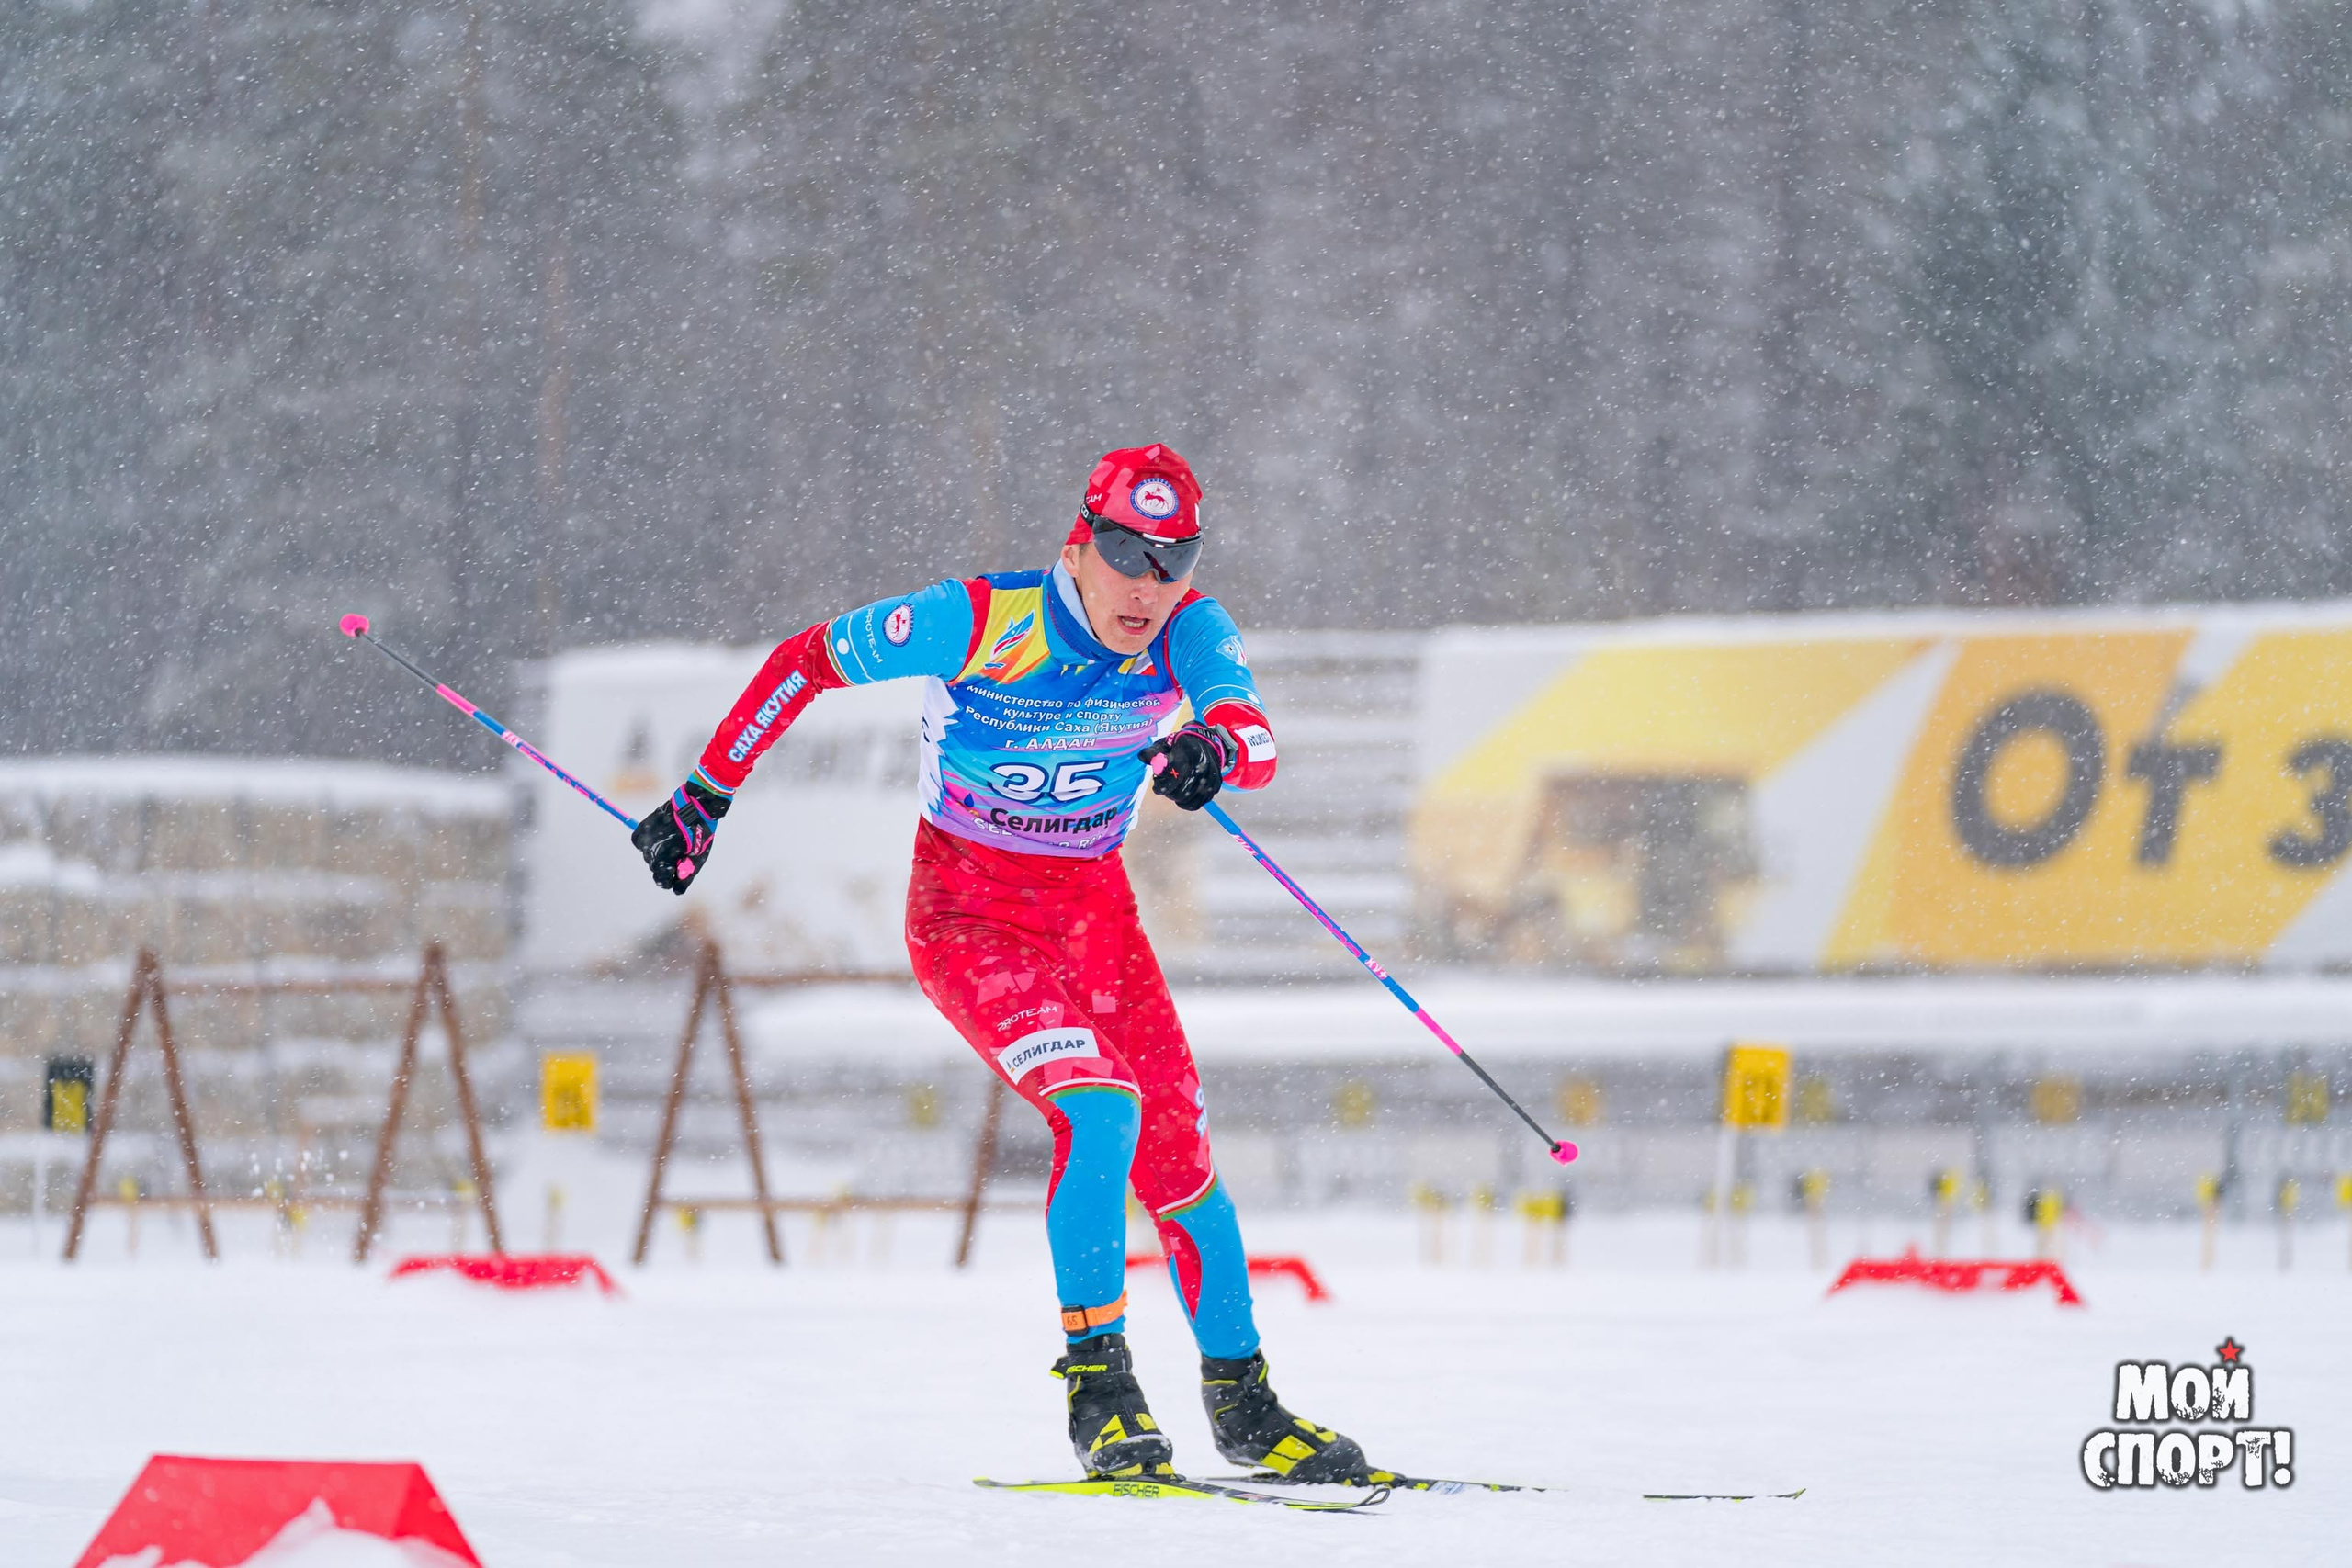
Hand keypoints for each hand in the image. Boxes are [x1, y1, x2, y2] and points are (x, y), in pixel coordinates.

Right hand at [633, 778, 729, 893]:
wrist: (695, 805)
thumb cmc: (699, 833)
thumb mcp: (697, 859)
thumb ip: (686, 877)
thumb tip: (676, 890)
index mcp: (663, 858)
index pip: (660, 880)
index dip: (669, 881)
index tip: (675, 876)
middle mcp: (649, 848)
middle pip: (653, 867)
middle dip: (665, 866)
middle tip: (679, 856)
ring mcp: (645, 836)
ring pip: (646, 854)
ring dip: (657, 853)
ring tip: (673, 843)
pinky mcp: (644, 825)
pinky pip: (639, 841)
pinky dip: (648, 843)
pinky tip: (660, 839)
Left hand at [1139, 724, 1231, 810]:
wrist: (1206, 744)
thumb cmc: (1181, 745)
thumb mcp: (1165, 744)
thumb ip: (1153, 752)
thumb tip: (1142, 757)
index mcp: (1190, 752)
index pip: (1174, 775)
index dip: (1162, 785)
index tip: (1156, 787)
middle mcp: (1203, 766)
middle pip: (1181, 791)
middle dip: (1169, 793)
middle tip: (1164, 789)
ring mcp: (1211, 777)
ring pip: (1189, 799)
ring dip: (1176, 798)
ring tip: (1173, 790)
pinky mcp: (1214, 786)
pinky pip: (1197, 803)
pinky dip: (1186, 804)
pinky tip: (1181, 797)